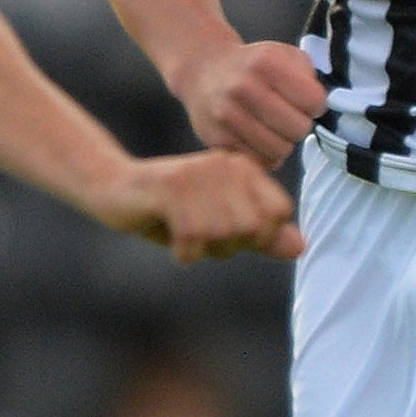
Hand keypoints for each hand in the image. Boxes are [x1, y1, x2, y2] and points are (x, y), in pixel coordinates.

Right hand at [93, 152, 304, 261]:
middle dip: (228, 247)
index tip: (228, 232)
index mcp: (244, 167)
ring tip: (185, 236)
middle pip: (252, 229)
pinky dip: (185, 252)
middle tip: (202, 238)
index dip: (258, 237)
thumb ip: (261, 235)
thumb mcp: (222, 225)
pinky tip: (175, 245)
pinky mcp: (171, 187)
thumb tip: (300, 247)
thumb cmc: (172, 211)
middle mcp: (225, 164)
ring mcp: (198, 173)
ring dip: (204, 250)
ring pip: (224, 235)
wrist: (115, 190)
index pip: (278, 213)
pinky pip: (194, 238)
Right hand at [176, 38, 325, 167]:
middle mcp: (243, 87)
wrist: (203, 71)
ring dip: (282, 142)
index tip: (305, 101)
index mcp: (266, 63)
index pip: (314, 101)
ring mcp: (227, 115)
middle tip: (288, 116)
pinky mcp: (217, 139)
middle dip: (299, 124)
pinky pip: (258, 161)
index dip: (315, 104)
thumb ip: (308, 75)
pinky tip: (257, 138)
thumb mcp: (283, 54)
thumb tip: (318, 107)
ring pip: (279, 150)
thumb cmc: (253, 65)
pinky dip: (264, 154)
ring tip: (273, 128)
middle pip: (298, 129)